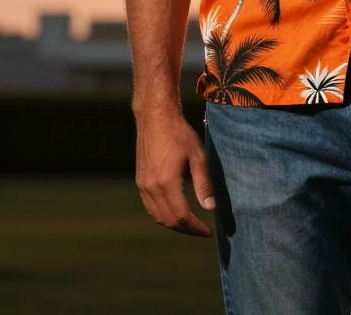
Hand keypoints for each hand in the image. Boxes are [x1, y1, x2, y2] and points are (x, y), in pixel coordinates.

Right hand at [134, 104, 215, 235]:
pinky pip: (150, 207)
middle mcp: (151, 187)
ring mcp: (143, 185)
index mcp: (166, 182)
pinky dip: (162, 215)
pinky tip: (175, 211)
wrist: (156, 117)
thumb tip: (210, 208)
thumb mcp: (197, 155)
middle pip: (168, 220)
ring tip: (191, 224)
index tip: (209, 232)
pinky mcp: (140, 180)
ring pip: (157, 216)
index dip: (196, 227)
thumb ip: (204, 183)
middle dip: (186, 229)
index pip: (182, 215)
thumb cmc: (180, 133)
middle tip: (201, 231)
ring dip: (174, 224)